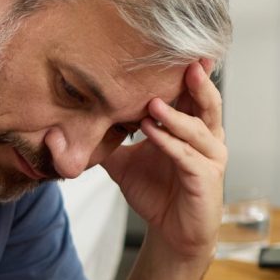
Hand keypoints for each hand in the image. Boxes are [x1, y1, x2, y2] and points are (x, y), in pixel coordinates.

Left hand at [100, 60, 226, 264]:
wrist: (170, 232)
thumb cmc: (154, 192)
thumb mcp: (123, 160)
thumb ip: (106, 139)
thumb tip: (70, 122)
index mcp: (191, 127)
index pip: (190, 94)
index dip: (184, 73)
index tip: (172, 48)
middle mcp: (207, 138)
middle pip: (206, 102)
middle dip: (196, 81)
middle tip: (185, 60)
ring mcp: (209, 158)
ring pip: (198, 129)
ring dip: (174, 114)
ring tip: (151, 102)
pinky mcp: (205, 179)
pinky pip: (187, 157)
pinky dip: (169, 143)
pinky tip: (151, 132)